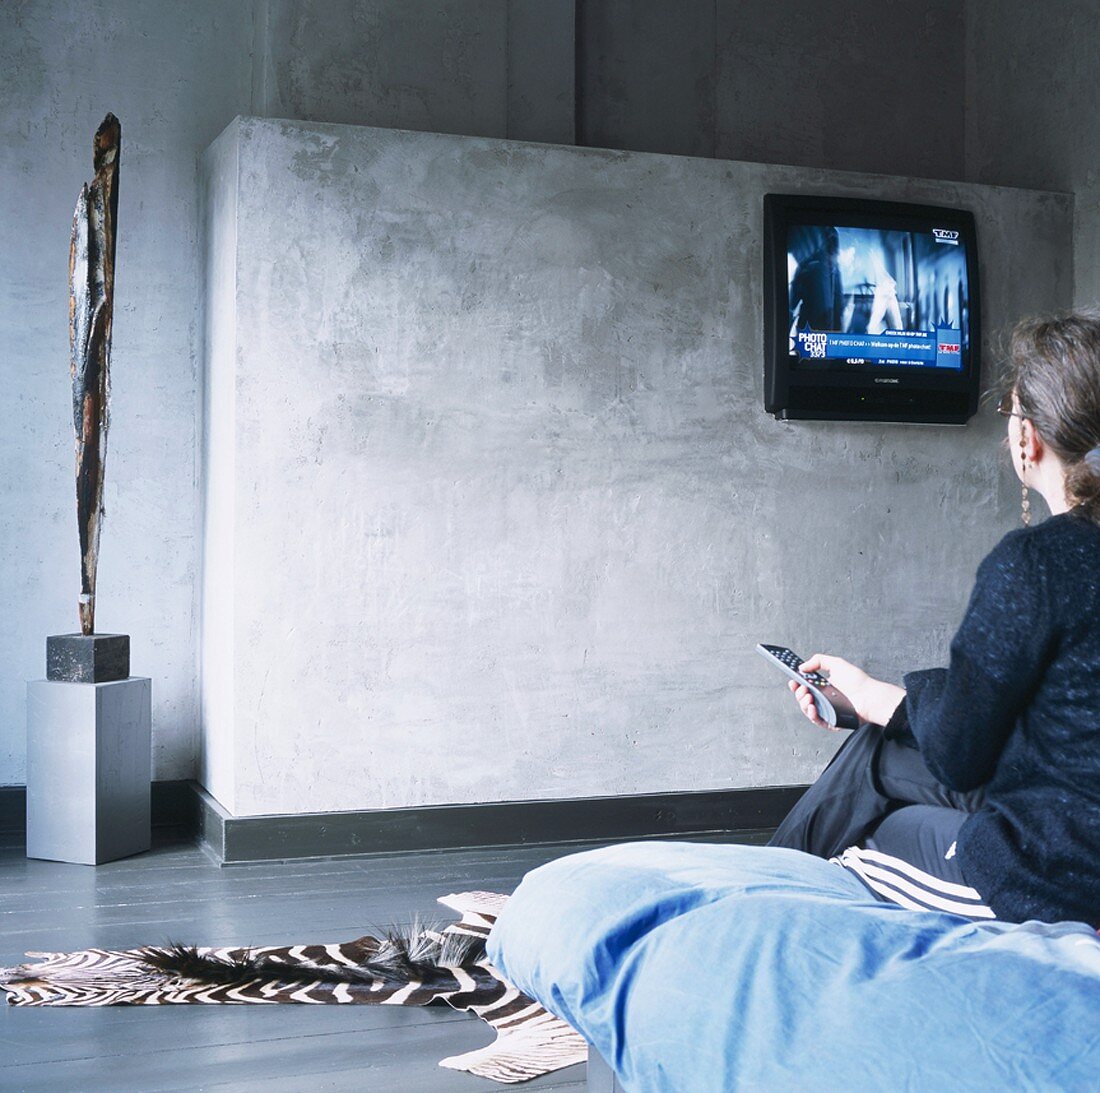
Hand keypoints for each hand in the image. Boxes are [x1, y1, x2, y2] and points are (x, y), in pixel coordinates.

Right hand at [786, 654, 903, 729]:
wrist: (870, 696)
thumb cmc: (858, 681)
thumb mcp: (837, 663)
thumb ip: (818, 660)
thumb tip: (802, 667)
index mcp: (824, 687)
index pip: (805, 687)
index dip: (797, 685)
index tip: (793, 681)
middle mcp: (824, 699)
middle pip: (803, 699)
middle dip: (799, 693)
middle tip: (802, 688)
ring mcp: (828, 710)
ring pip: (808, 710)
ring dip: (803, 704)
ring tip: (808, 697)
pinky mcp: (832, 721)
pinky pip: (818, 721)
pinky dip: (812, 715)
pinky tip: (813, 708)